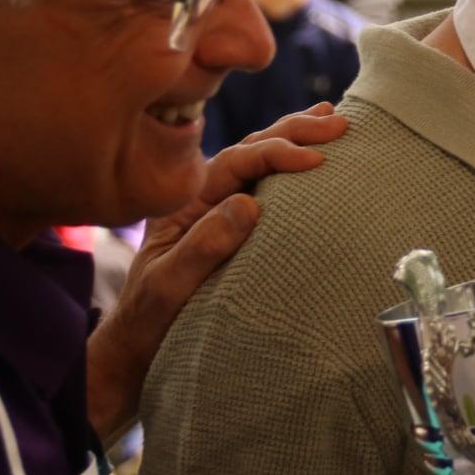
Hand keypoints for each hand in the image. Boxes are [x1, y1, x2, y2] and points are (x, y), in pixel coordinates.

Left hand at [88, 104, 347, 437]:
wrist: (135, 353)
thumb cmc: (147, 323)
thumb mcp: (169, 286)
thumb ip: (202, 246)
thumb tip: (248, 203)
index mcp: (186, 203)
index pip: (236, 162)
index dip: (278, 152)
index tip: (317, 158)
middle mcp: (203, 199)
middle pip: (251, 150)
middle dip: (295, 132)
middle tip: (338, 123)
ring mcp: (218, 214)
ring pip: (260, 164)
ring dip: (296, 140)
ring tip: (333, 121)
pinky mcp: (233, 232)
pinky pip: (267, 191)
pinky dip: (292, 171)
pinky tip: (316, 161)